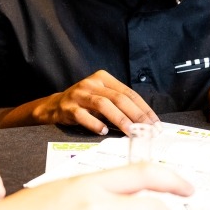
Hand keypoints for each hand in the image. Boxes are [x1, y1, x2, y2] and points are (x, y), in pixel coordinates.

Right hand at [35, 70, 159, 134]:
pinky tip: (103, 131)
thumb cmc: (84, 104)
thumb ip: (119, 105)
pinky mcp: (68, 107)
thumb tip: (144, 122)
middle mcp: (91, 83)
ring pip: (103, 105)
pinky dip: (94, 124)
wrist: (55, 106)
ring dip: (119, 119)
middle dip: (136, 115)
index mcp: (103, 78)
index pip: (129, 93)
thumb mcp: (102, 97)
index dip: (143, 108)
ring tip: (131, 132)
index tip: (154, 123)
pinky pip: (83, 115)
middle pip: (119, 98)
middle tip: (147, 130)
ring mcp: (79, 94)